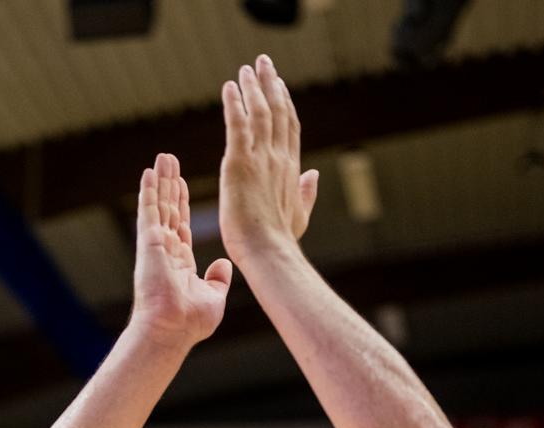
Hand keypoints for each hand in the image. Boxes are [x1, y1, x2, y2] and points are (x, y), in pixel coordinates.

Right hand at [128, 152, 231, 348]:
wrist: (172, 330)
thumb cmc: (190, 323)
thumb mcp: (213, 296)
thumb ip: (218, 279)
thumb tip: (223, 265)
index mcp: (180, 261)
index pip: (181, 225)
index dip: (182, 204)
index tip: (182, 185)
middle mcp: (166, 250)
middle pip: (169, 209)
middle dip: (170, 185)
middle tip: (170, 162)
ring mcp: (156, 245)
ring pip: (159, 204)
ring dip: (160, 180)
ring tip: (162, 157)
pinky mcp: (149, 242)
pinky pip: (148, 211)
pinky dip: (148, 191)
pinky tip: (149, 172)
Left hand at [219, 55, 319, 264]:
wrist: (268, 250)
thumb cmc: (281, 240)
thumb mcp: (300, 213)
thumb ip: (307, 191)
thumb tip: (314, 173)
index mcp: (292, 168)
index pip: (290, 127)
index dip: (285, 102)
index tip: (280, 84)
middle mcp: (279, 157)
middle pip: (278, 111)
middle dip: (271, 83)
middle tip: (264, 62)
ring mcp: (261, 158)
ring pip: (259, 112)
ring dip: (253, 87)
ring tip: (247, 69)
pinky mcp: (239, 163)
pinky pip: (237, 124)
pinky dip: (234, 103)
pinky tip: (229, 87)